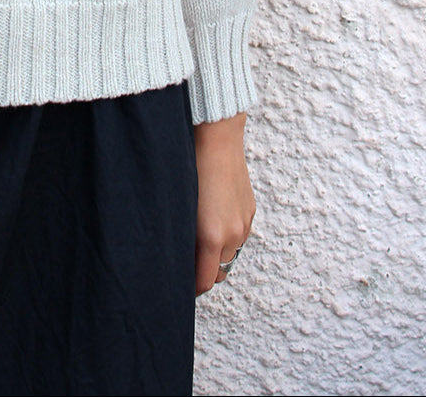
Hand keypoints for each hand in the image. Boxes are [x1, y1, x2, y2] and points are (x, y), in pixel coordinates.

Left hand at [193, 112, 254, 296]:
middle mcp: (231, 235)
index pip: (203, 282)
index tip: (178, 284)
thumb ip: (181, 238)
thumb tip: (175, 257)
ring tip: (196, 241)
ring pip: (229, 255)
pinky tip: (211, 221)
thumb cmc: (189, 168)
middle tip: (183, 261)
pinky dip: (226, 237)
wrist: (216, 138)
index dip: (190, 288)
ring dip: (215, 255)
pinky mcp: (250, 211)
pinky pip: (238, 236)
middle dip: (202, 271)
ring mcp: (243, 223)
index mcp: (211, 237)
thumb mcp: (179, 207)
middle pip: (217, 272)